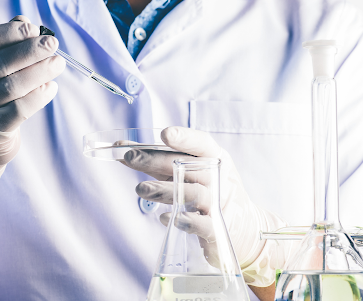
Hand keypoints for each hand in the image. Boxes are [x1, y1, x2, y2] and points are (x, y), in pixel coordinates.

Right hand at [0, 16, 64, 194]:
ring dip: (40, 72)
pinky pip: (20, 110)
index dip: (9, 32)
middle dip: (31, 51)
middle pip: (0, 64)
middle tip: (53, 44)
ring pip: (13, 86)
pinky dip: (39, 96)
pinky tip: (51, 88)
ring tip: (58, 64)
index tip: (34, 29)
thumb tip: (25, 22)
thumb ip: (2, 44)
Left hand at [122, 126, 288, 285]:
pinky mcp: (216, 229)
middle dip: (156, 160)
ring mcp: (219, 203)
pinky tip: (166, 217)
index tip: (165, 134)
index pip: (201, 144)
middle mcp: (218, 177)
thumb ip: (156, 161)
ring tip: (140, 189)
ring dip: (164, 190)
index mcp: (214, 158)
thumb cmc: (206, 190)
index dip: (184, 138)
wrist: (241, 226)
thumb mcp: (186, 171)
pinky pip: (202, 224)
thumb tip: (121, 149)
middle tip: (130, 157)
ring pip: (192, 193)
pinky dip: (185, 220)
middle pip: (187, 166)